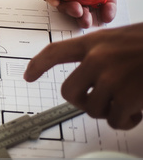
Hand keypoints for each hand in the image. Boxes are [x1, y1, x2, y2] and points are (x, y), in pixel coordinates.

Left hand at [24, 23, 142, 129]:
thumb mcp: (125, 38)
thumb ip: (104, 52)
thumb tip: (90, 77)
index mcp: (95, 41)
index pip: (55, 52)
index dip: (37, 65)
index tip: (27, 76)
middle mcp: (97, 58)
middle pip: (68, 92)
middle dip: (83, 102)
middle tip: (102, 102)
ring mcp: (111, 78)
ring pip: (94, 109)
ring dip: (111, 111)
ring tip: (131, 102)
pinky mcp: (127, 96)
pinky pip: (116, 120)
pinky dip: (127, 121)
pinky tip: (140, 111)